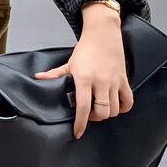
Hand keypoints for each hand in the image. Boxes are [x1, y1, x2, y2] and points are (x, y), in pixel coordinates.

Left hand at [35, 6, 132, 137]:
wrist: (103, 34)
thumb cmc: (85, 49)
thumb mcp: (69, 62)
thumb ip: (55, 74)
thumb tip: (38, 78)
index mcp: (84, 78)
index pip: (83, 106)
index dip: (80, 123)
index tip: (77, 133)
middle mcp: (101, 82)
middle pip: (102, 112)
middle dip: (94, 118)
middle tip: (88, 113)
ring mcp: (114, 81)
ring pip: (114, 110)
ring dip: (107, 113)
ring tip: (99, 108)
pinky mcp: (124, 80)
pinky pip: (128, 102)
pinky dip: (122, 108)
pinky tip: (114, 105)